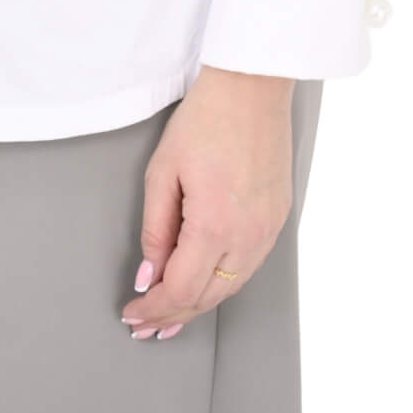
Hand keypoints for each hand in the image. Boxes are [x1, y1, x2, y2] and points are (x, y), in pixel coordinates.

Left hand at [119, 65, 295, 339]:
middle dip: (174, 315)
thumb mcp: (162, 170)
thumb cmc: (207, 118)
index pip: (182, 289)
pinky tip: (206, 284)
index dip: (154, 308)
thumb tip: (150, 273)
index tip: (134, 313)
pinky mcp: (277, 219)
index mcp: (215, 223)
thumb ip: (155, 229)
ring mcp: (268, 229)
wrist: (251, 87)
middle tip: (147, 325)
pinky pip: (248, 265)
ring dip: (199, 304)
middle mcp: (248, 234)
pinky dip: (223, 282)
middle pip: (208, 297)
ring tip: (172, 315)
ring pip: (231, 286)